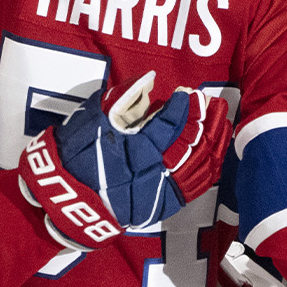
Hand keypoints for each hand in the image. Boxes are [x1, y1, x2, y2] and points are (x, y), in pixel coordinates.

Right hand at [56, 71, 231, 226]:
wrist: (65, 200)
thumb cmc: (75, 156)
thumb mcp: (91, 121)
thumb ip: (121, 99)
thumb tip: (147, 81)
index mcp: (134, 149)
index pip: (170, 124)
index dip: (183, 107)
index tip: (188, 93)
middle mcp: (153, 173)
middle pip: (192, 144)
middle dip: (206, 121)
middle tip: (214, 104)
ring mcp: (160, 192)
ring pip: (199, 166)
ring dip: (214, 142)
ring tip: (221, 123)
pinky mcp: (163, 206)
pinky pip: (195, 187)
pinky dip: (209, 168)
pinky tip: (216, 152)